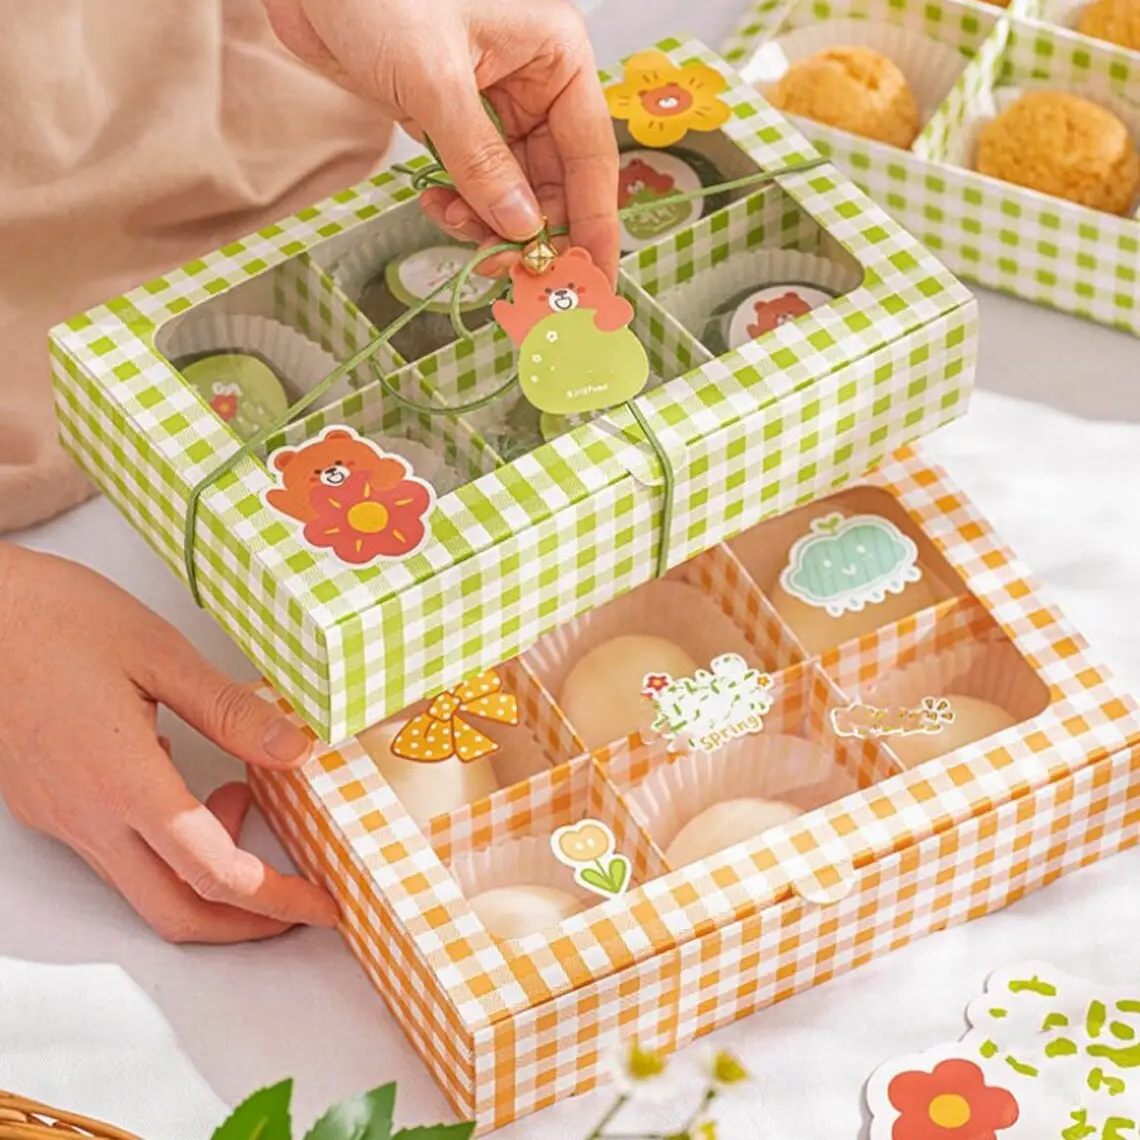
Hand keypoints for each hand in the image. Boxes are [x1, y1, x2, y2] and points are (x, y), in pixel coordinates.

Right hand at [0, 544, 338, 943]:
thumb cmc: (58, 618)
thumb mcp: (161, 654)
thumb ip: (232, 712)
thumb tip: (296, 751)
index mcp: (123, 781)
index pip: (213, 873)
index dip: (276, 899)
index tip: (322, 902)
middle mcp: (86, 815)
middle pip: (174, 911)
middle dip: (245, 921)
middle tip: (297, 900)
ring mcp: (60, 816)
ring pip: (142, 885)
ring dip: (204, 872)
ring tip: (242, 799)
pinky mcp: (46, 805)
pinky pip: (113, 851)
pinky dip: (164, 842)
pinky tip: (183, 783)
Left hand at [264, 0, 620, 278]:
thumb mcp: (435, 80)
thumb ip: (480, 161)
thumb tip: (520, 227)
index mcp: (555, 57)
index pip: (590, 155)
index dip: (594, 222)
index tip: (594, 278)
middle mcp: (534, 83)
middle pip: (554, 182)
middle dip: (531, 230)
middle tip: (508, 270)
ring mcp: (493, 104)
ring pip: (513, 189)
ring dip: (489, 223)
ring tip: (456, 226)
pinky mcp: (452, 120)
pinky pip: (474, 182)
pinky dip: (461, 206)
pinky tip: (438, 205)